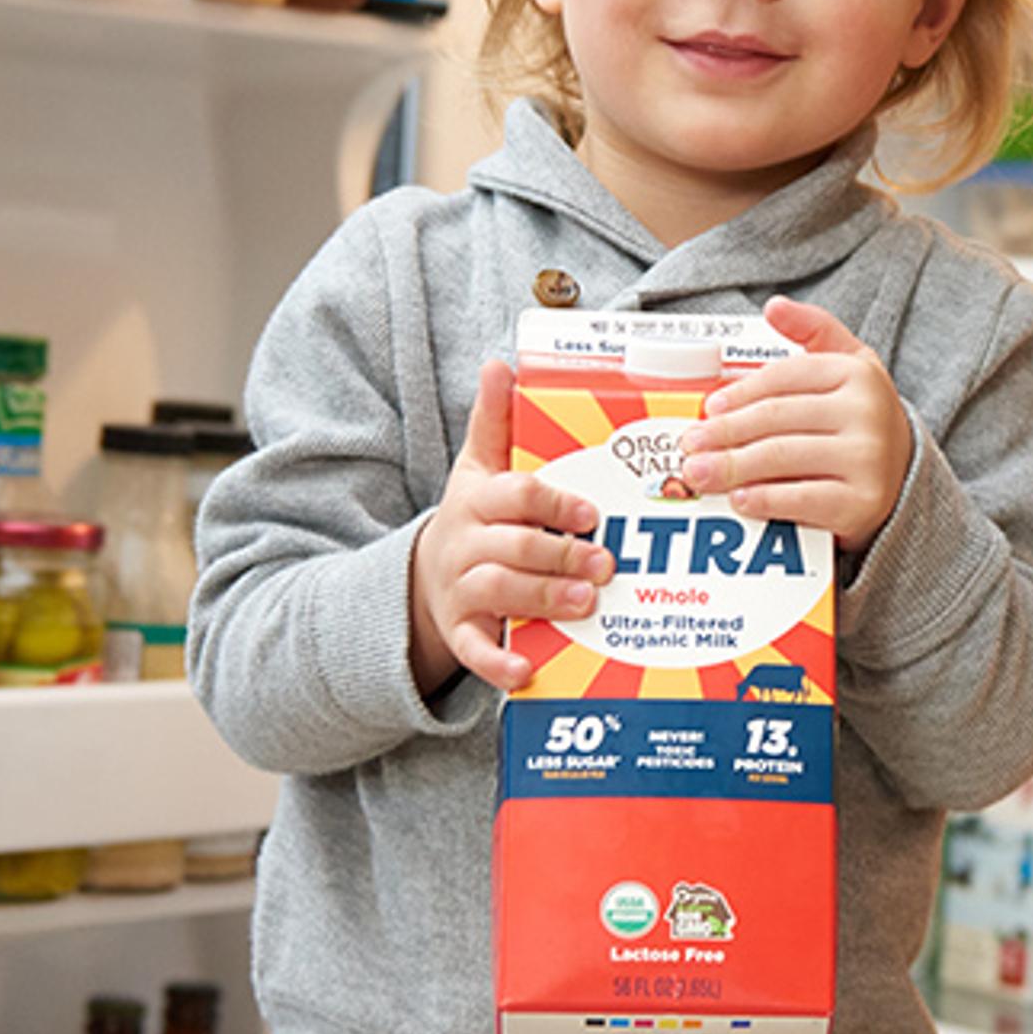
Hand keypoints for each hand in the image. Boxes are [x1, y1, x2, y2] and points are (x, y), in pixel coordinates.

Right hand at [409, 357, 613, 697]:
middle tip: (606, 563)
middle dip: (561, 555)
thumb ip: (494, 421)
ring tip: (586, 603)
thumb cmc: (474, 520)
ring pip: (498, 592)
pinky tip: (527, 669)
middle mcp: (465, 545)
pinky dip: (499, 664)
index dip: (555, 503)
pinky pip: (474, 651)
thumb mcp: (478, 469)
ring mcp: (460, 591)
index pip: (516, 495)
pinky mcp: (460, 633)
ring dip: (543, 598)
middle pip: (512, 546)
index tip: (592, 513)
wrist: (426, 579)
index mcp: (477, 501)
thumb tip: (500, 364)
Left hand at [680, 298, 916, 552]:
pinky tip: (739, 500)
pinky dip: (765, 500)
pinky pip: (803, 499)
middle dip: (725, 432)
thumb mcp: (847, 366)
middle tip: (689, 445)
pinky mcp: (863, 502)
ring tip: (698, 473)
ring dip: (732, 466)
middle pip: (777, 418)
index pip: (784, 377)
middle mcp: (866, 412)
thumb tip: (773, 306)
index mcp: (856, 372)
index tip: (709, 408)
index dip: (740, 392)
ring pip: (783, 457)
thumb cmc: (858, 419)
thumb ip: (812, 330)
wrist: (904, 476)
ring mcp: (867, 459)